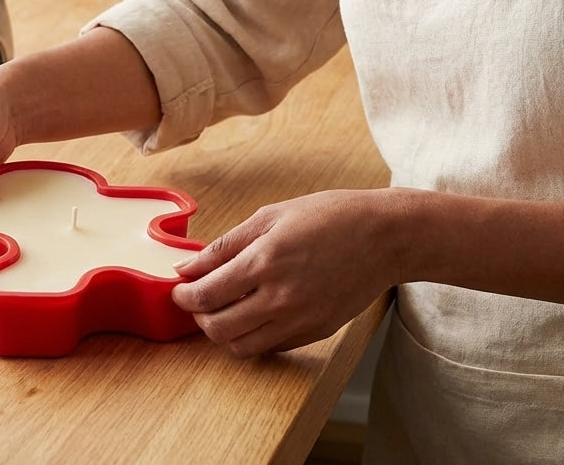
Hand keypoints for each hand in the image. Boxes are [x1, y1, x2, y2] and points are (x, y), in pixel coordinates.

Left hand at [171, 189, 401, 355]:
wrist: (384, 237)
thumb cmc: (330, 216)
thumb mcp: (272, 216)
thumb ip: (227, 245)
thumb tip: (188, 266)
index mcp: (264, 261)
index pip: (206, 294)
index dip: (184, 295)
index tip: (179, 289)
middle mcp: (279, 298)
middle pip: (218, 328)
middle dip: (199, 316)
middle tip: (198, 300)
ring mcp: (299, 320)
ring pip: (241, 347)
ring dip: (223, 332)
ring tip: (223, 309)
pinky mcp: (315, 333)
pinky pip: (270, 348)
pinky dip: (252, 337)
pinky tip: (254, 314)